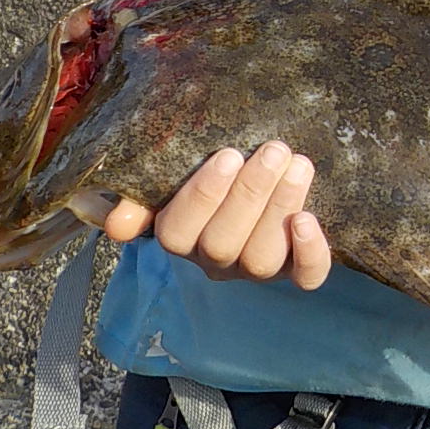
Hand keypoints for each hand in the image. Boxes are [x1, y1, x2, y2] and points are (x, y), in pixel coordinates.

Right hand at [103, 141, 332, 290]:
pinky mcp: (295, 269)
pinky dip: (311, 254)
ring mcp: (255, 267)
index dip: (201, 197)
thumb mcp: (173, 177)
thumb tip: (118, 224)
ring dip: (280, 208)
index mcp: (182, 236)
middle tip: (273, 150)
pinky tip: (309, 220)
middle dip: (249, 194)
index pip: (177, 233)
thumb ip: (142, 197)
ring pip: (262, 258)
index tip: (227, 155)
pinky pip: (305, 278)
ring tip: (298, 164)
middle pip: (223, 244)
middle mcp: (216, 260)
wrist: (262, 174)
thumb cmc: (216, 171)